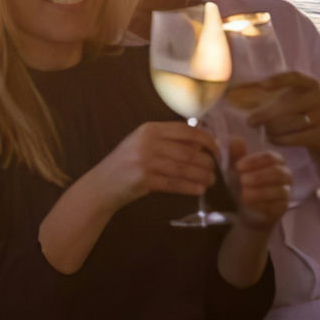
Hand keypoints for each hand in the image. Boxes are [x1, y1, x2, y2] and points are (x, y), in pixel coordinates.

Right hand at [85, 120, 221, 210]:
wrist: (102, 184)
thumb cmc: (126, 164)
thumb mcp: (143, 144)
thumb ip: (168, 140)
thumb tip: (201, 142)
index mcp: (150, 129)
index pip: (186, 130)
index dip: (206, 140)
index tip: (217, 149)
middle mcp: (148, 142)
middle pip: (188, 151)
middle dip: (206, 162)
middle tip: (215, 171)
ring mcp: (145, 161)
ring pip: (184, 168)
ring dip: (202, 176)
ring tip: (210, 182)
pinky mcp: (144, 180)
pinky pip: (174, 183)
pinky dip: (190, 187)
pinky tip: (199, 190)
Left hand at [226, 136, 292, 227]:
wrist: (243, 209)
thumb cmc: (241, 184)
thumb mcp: (234, 168)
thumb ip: (234, 154)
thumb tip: (235, 139)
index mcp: (275, 161)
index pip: (270, 157)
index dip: (255, 161)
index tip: (238, 167)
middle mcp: (285, 175)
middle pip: (278, 172)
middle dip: (258, 177)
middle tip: (242, 181)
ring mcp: (286, 192)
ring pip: (280, 190)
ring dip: (260, 192)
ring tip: (243, 193)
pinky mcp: (283, 208)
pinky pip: (277, 205)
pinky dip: (262, 204)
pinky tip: (249, 203)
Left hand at [234, 70, 319, 176]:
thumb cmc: (300, 110)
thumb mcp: (291, 97)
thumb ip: (269, 93)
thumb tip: (235, 90)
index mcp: (310, 84)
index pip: (294, 77)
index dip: (278, 80)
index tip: (260, 86)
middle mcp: (319, 97)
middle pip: (288, 105)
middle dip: (265, 114)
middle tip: (250, 121)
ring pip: (289, 123)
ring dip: (272, 129)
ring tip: (264, 130)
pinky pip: (294, 138)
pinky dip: (279, 140)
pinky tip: (272, 139)